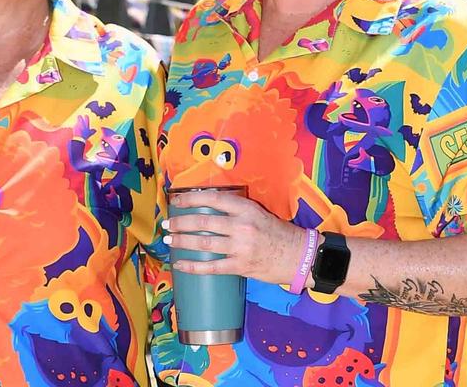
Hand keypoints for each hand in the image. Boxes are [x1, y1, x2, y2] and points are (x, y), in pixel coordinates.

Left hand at [163, 189, 301, 285]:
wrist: (300, 256)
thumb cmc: (278, 233)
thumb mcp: (258, 213)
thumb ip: (236, 210)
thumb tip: (208, 207)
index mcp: (246, 209)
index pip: (212, 199)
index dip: (190, 198)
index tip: (176, 201)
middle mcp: (241, 226)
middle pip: (202, 222)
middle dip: (180, 223)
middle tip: (167, 224)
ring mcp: (241, 247)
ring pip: (203, 243)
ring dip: (182, 241)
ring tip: (169, 240)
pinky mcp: (241, 266)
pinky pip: (211, 267)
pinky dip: (193, 266)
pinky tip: (180, 264)